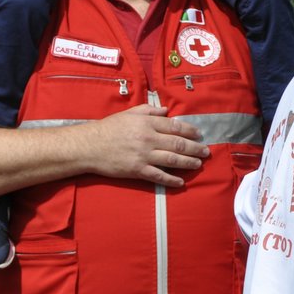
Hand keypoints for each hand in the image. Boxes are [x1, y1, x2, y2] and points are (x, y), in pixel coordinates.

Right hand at [85, 104, 208, 185]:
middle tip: (206, 151)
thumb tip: (167, 110)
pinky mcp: (137, 170)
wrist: (88, 146)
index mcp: (146, 123)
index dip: (190, 131)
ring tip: (199, 164)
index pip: (174, 127)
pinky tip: (182, 182)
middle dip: (195, 148)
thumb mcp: (128, 114)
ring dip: (189, 163)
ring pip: (173, 159)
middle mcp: (147, 138)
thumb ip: (148, 111)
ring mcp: (143, 155)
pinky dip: (172, 180)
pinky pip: (159, 176)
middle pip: (178, 144)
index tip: (199, 134)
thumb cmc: (109, 128)